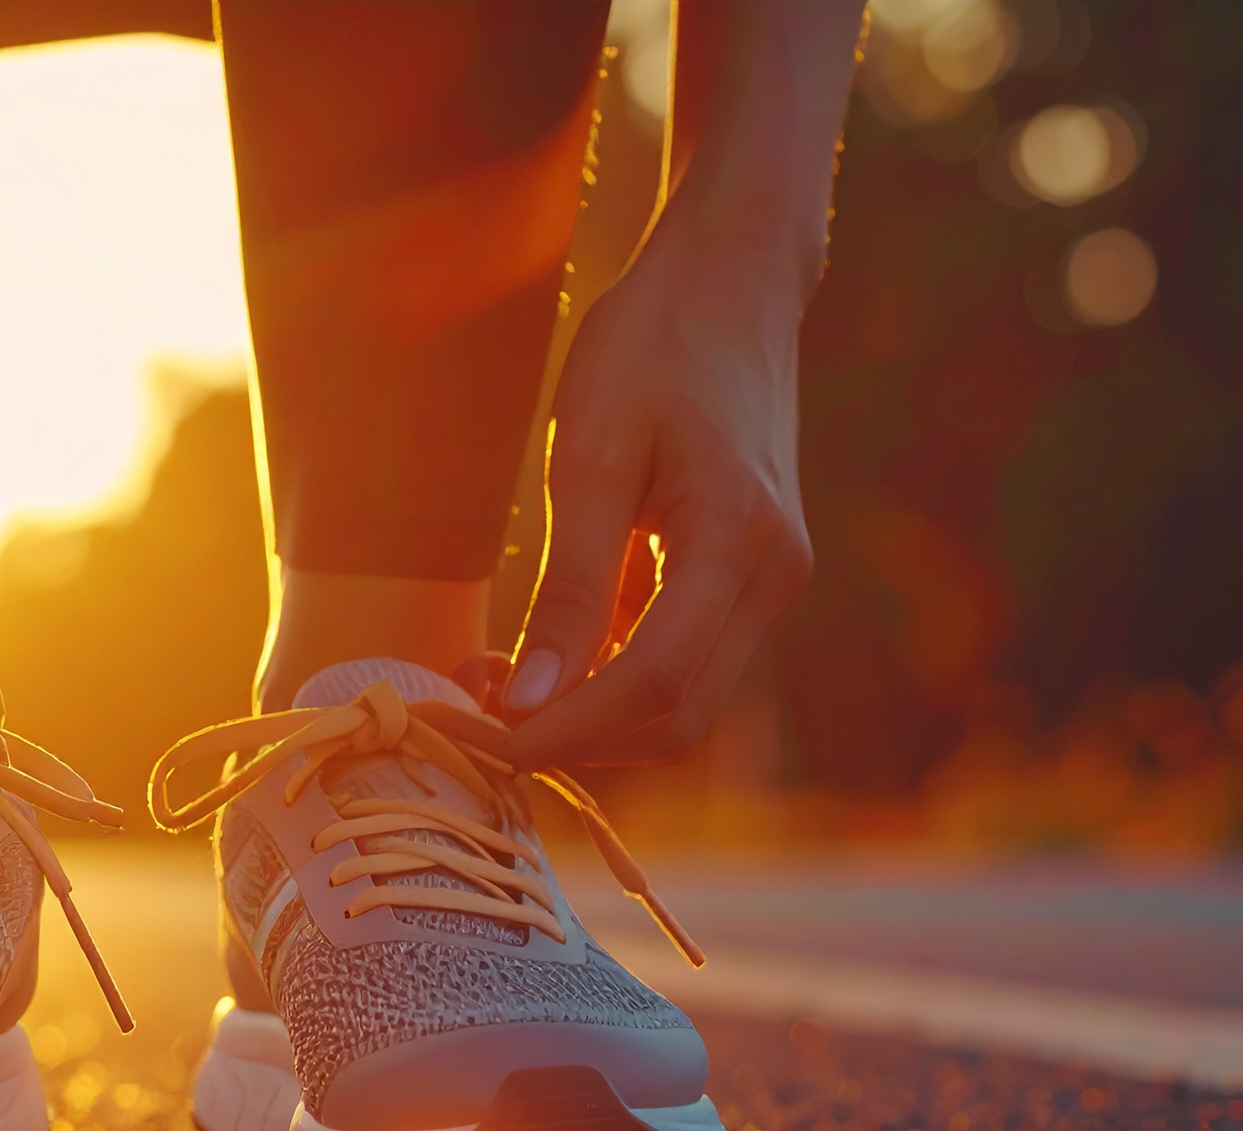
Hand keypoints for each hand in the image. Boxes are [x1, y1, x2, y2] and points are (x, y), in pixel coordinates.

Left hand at [503, 237, 815, 766]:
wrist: (731, 280)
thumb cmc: (653, 345)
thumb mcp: (590, 455)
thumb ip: (568, 587)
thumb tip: (531, 700)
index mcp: (737, 541)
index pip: (650, 686)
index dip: (558, 732)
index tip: (470, 734)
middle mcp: (774, 576)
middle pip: (673, 717)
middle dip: (569, 738)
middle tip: (467, 713)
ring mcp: (773, 580)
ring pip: (681, 704)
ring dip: (588, 719)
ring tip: (494, 685)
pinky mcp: (754, 576)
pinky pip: (684, 662)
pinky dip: (612, 682)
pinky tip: (542, 660)